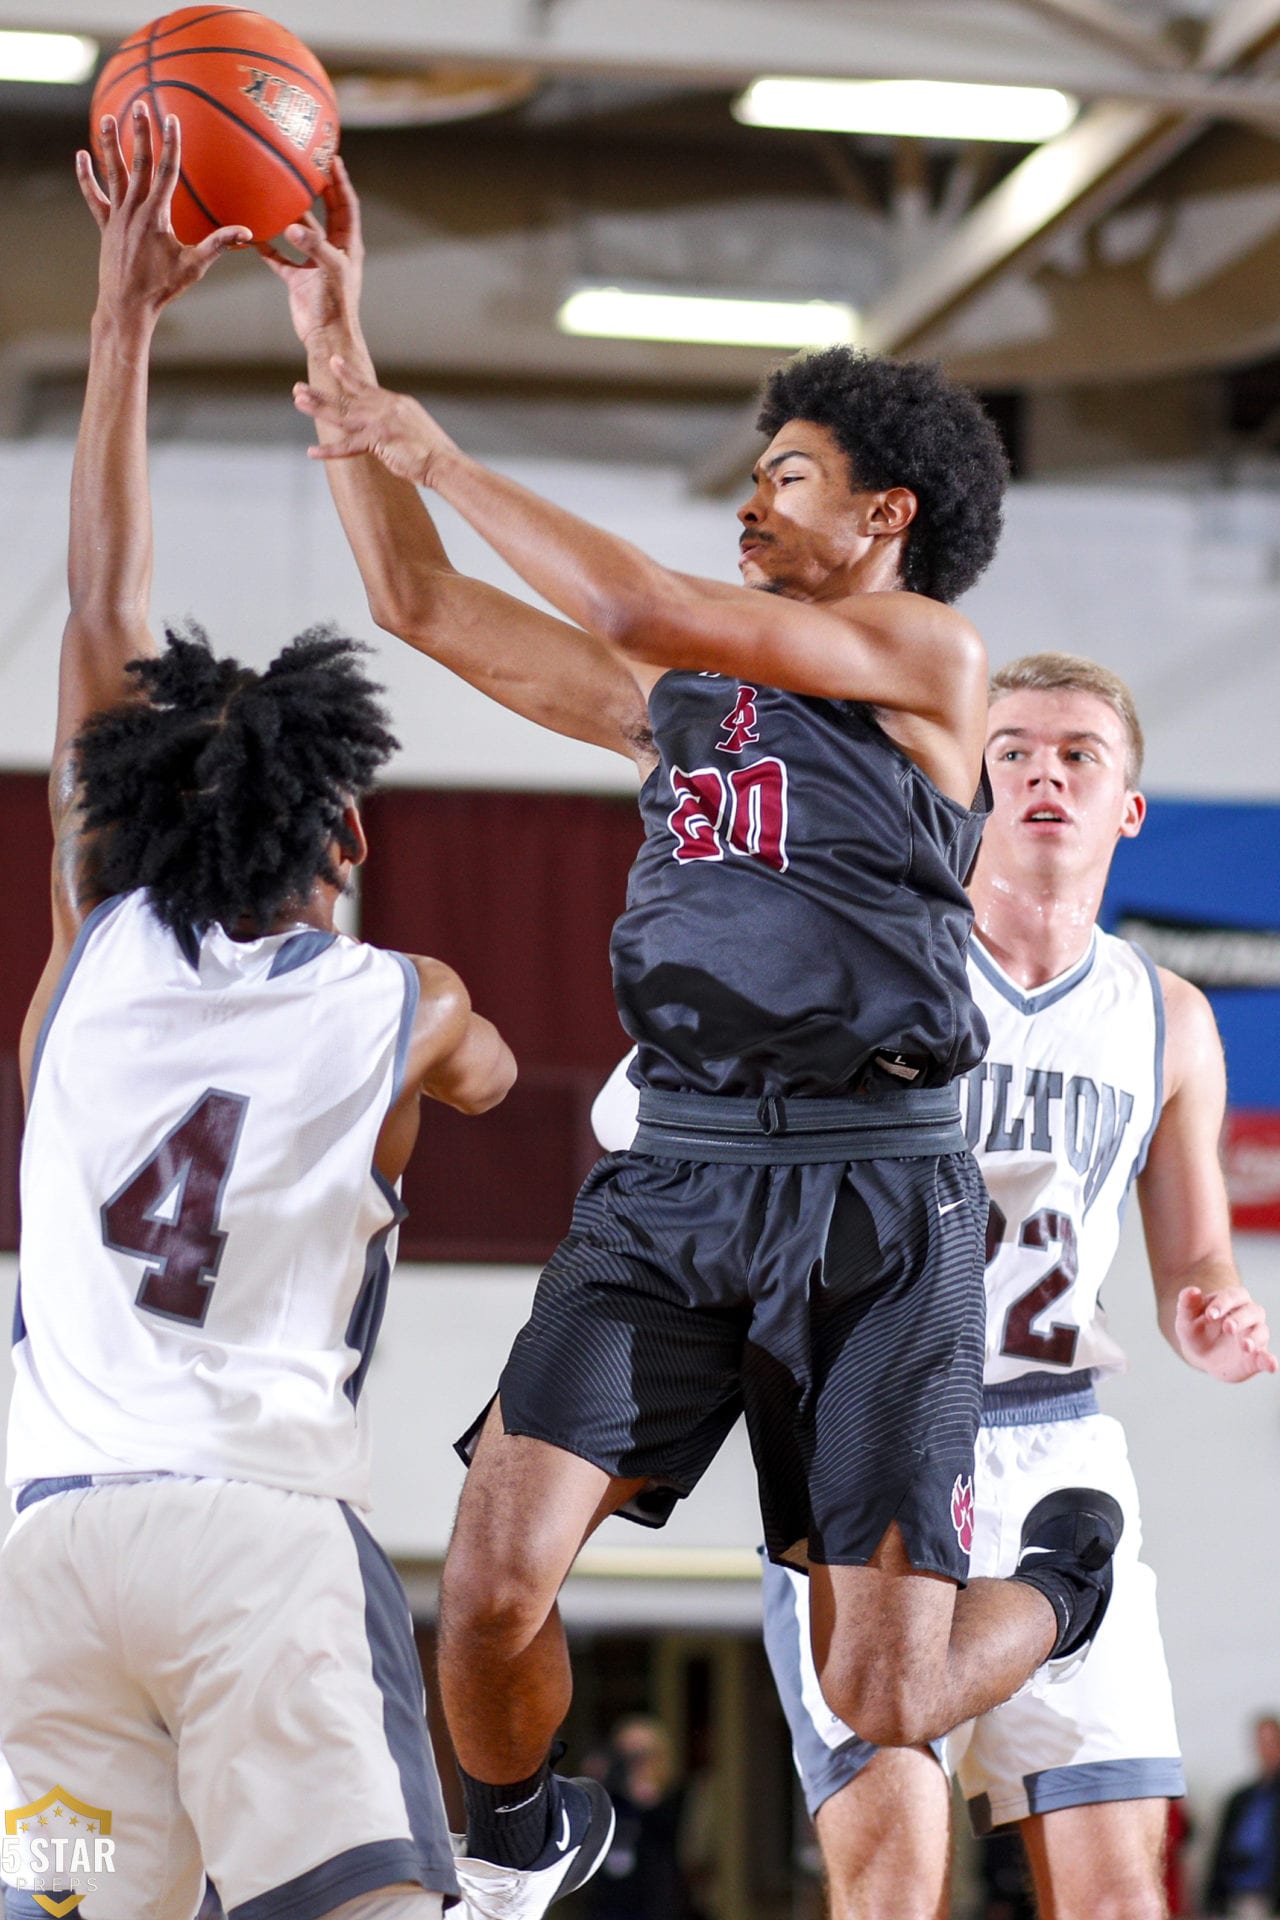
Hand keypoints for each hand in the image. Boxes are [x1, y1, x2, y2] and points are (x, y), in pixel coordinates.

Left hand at [77, 105, 250, 321]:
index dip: (171, 143)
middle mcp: (134, 209)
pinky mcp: (105, 226)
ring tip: (107, 119)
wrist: (127, 306)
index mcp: (156, 215)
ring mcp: (117, 216)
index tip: (171, 118)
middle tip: (139, 104)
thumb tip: (246, 233)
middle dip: (140, 132)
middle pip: (139, 163)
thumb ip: (218, 245)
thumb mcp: (194, 266)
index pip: (167, 171)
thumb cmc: (162, 288)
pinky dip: (86, 177)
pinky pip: (93, 196)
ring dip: (110, 144)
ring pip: (113, 172)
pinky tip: (81, 156)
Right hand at [262, 153, 365, 351]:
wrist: (325, 337)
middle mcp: (332, 250)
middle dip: (317, 189)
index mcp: (348, 245)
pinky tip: (253, 235)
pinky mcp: (298, 279)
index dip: (340, 182)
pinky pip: (280, 257)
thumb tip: (290, 226)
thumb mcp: (328, 269)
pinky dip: (267, 247)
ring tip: (274, 193)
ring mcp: (314, 264)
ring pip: (300, 232)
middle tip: (303, 165)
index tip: (332, 158)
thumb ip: (312, 245)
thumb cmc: (335, 305)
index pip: (346, 205)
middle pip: (325, 212)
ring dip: (288, 216)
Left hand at [294, 356, 456, 484]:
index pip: (366, 387)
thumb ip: (399, 423)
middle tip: (298, 387)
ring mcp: (380, 423)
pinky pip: (348, 446)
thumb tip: (392, 430)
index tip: (332, 362)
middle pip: (347, 398)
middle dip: (321, 394)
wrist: (445, 462)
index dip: (347, 375)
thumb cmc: (435, 451)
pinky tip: (311, 451)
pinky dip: (329, 451)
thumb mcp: (417, 428)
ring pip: (342, 414)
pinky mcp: (378, 441)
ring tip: (298, 401)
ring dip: (318, 408)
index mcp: (396, 403)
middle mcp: (386, 407)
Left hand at [1175, 1284, 1277, 1381]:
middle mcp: (1248, 1316)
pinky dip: (1270, 1361)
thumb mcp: (1186, 1319)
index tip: (1209, 1315)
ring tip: (1245, 1346)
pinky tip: (1272, 1366)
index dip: (1224, 1303)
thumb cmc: (1195, 1330)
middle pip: (1253, 1311)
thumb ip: (1187, 1304)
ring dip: (1255, 1338)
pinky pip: (1267, 1358)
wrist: (1200, 1356)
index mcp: (1231, 1301)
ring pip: (1262, 1331)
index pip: (1234, 1295)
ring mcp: (1253, 1336)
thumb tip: (1192, 1290)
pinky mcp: (1256, 1358)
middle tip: (1227, 1328)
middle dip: (1240, 1319)